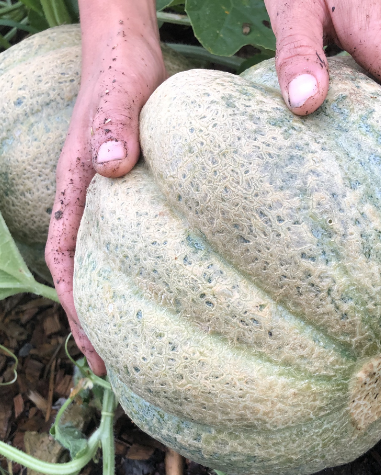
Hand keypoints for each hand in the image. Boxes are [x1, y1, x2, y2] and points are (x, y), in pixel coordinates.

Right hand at [45, 0, 166, 374]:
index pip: (66, 257)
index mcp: (77, 184)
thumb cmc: (123, 71)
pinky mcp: (132, 189)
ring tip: (136, 342)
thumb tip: (107, 166)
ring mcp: (110, 195)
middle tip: (114, 366)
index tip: (95, 349)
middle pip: (84, 271)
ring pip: (106, 259)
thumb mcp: (119, 95)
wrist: (129, 50)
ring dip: (115, 300)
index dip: (77, 306)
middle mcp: (90, 196)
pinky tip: (163, 287)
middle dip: (94, 319)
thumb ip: (111, 126)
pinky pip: (129, 238)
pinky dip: (136, 270)